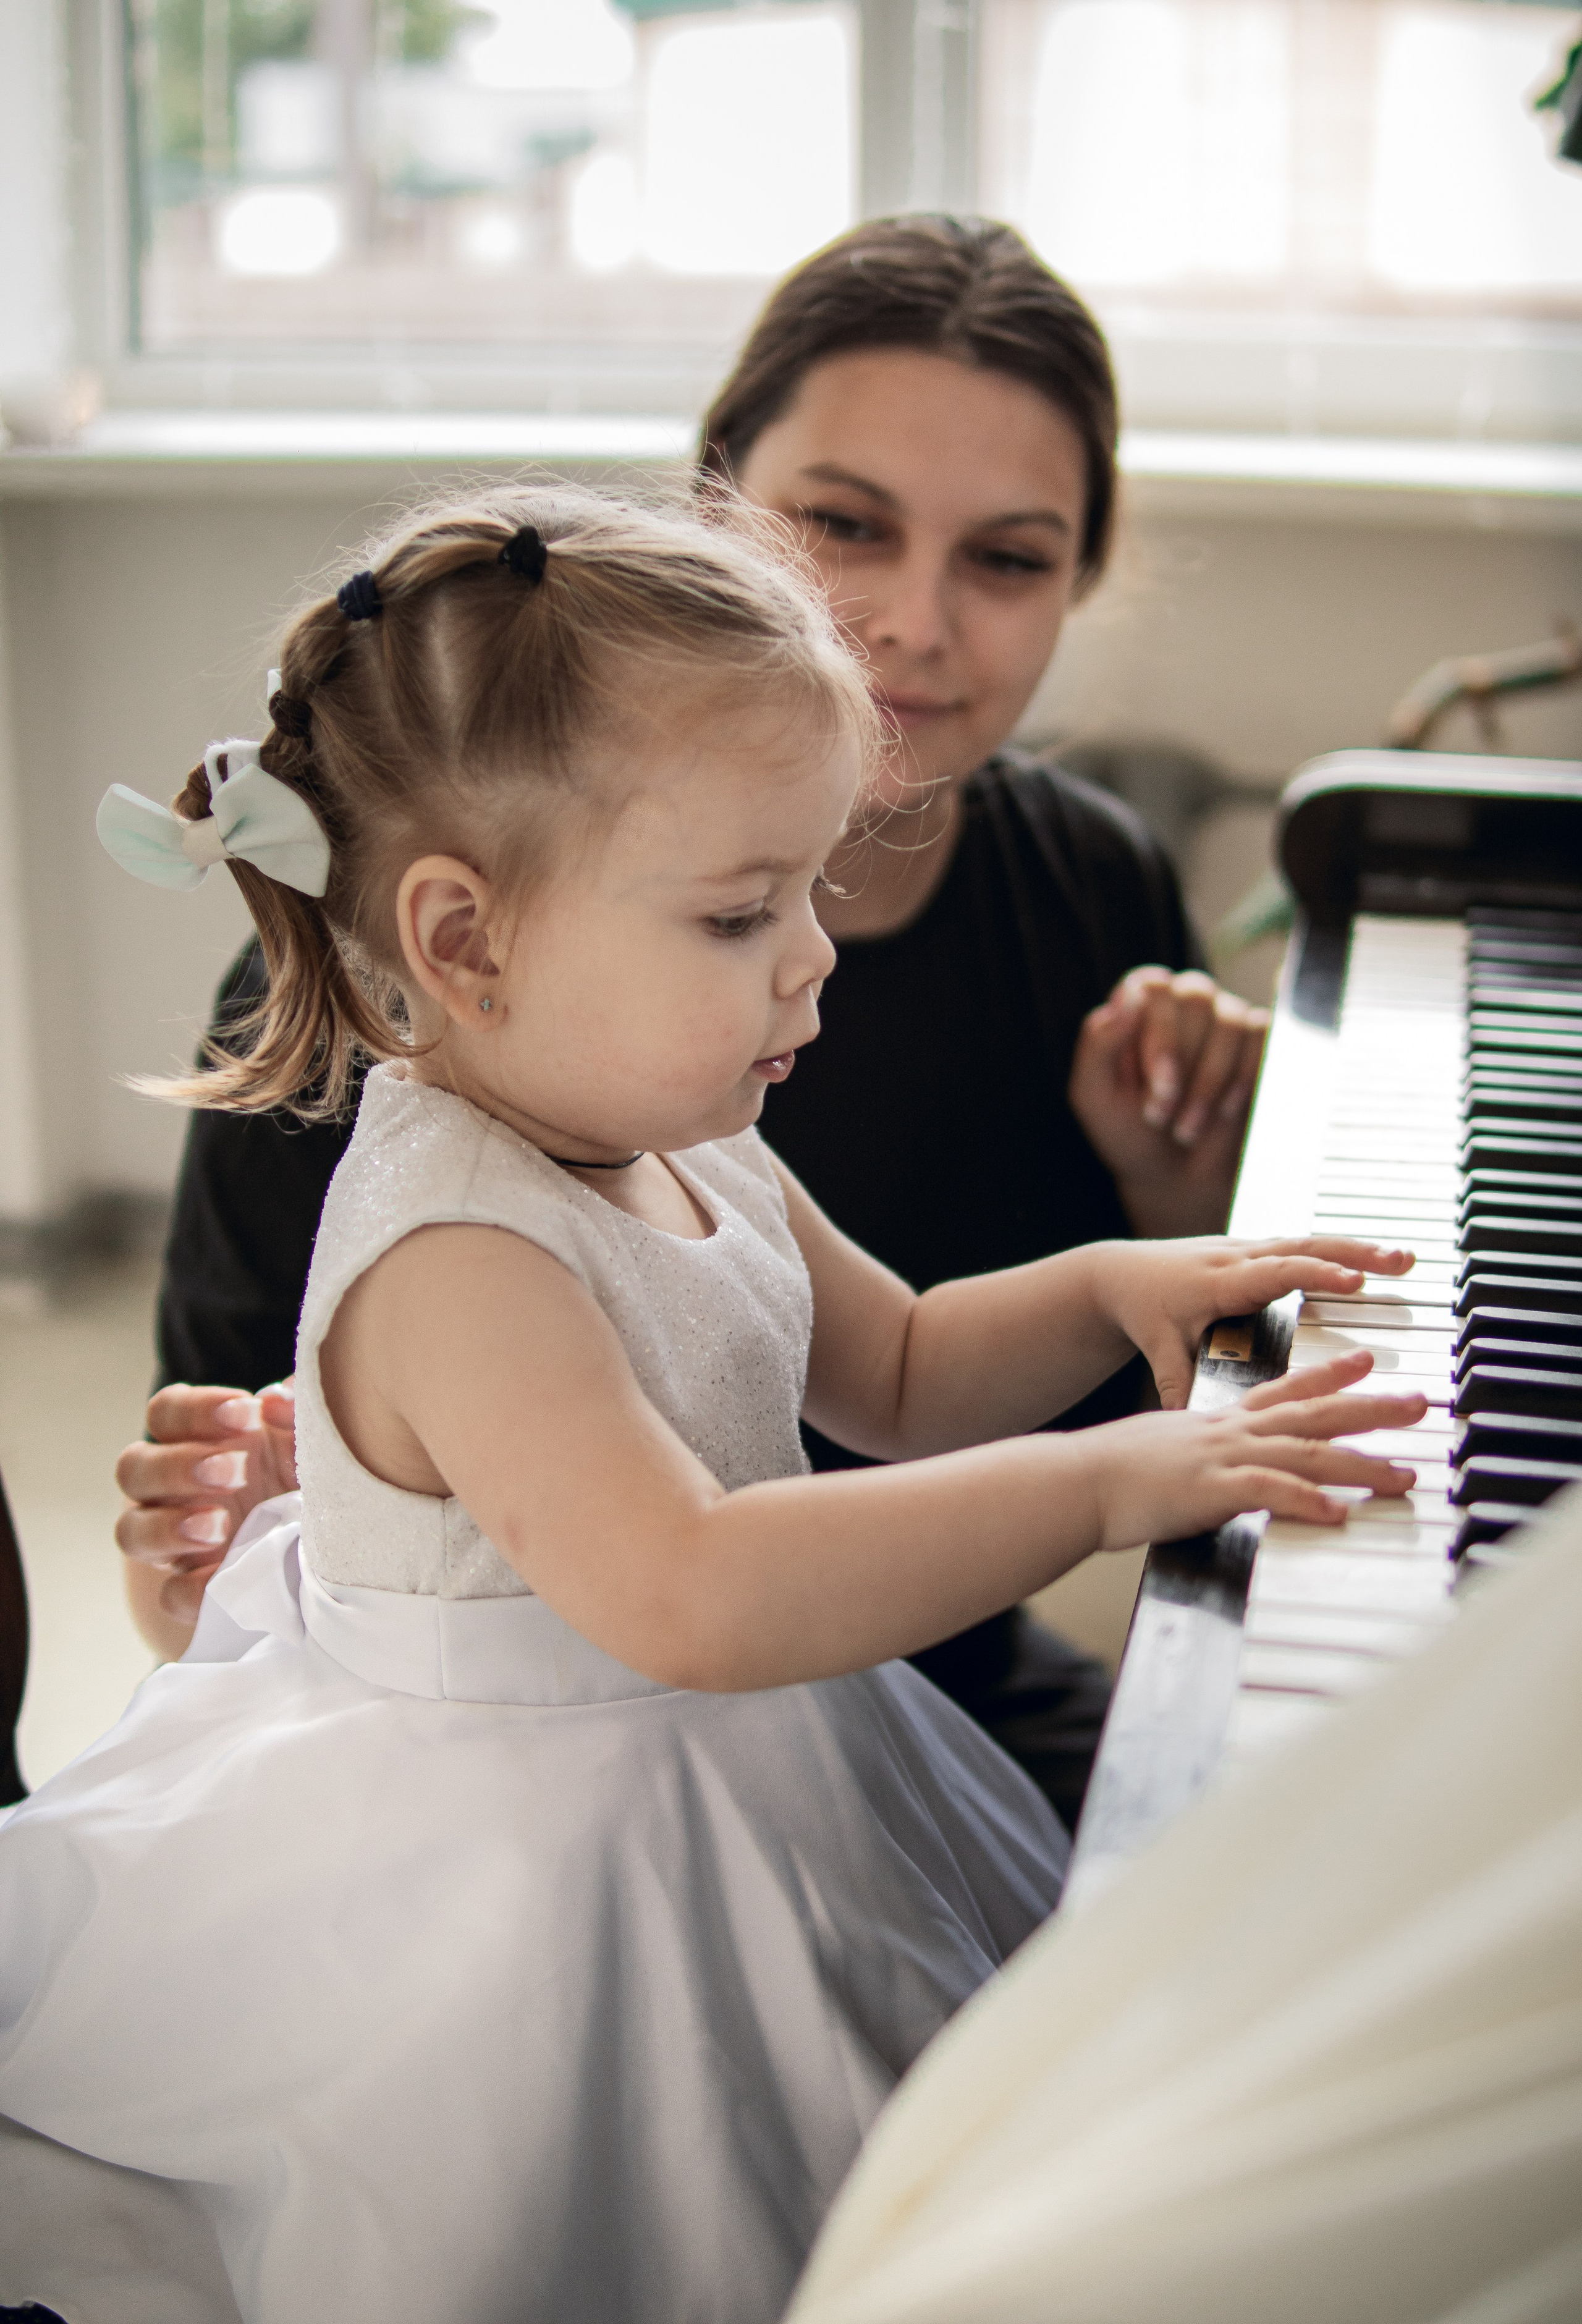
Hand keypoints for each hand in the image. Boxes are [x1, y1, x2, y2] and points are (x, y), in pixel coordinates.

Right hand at [115, 1383, 298, 1619]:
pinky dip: (190, 1589)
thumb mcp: (306, 1439)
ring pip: (131, 1532)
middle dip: (179, 1465)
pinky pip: (170, 1596)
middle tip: (237, 1469)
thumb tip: (278, 1399)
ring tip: (219, 1525)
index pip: (166, 1412)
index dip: (196, 1409)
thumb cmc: (305, 1475)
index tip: (247, 1412)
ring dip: (167, 1526)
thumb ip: (295, 1412)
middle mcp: (173, 1488)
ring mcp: (176, 1542)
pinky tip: (223, 1576)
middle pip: (133, 1468)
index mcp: (198, 1440)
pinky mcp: (195, 1588)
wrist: (331, 1545)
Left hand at [1069, 968, 1268, 1236]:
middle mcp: (1182, 1006)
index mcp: (1137, 1009)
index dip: (1158, 1033)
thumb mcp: (1095, 1096)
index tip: (1157, 1085)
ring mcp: (1223, 1022)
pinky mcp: (1258, 1046)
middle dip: (1183, 1063)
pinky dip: (1243, 1081)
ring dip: (1210, 1082)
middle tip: (1162, 1114)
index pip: (1153, 986)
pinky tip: (1224, 1112)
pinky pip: (1263, 1039)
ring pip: (1232, 1020)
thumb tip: (1131, 995)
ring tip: (1187, 1128)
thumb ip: (1099, 1043)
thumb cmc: (1128, 1134)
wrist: (1175, 1179)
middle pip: (1196, 997)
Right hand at [1079, 1352, 1427, 1552]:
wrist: (1076, 1480)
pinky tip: (1339, 1515)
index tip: (1364, 1362)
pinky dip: (1308, 1502)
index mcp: (1219, 1422)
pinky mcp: (1213, 1490)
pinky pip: (1270, 1493)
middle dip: (1370, 1408)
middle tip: (1418, 1403)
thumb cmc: (1112, 1476)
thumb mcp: (1167, 1457)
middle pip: (1313, 1415)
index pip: (1283, 1390)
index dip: (1327, 1376)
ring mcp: (1224, 1458)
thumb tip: (1217, 1473)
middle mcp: (1230, 1432)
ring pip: (1306, 1453)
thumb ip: (1200, 1460)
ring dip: (1360, 1463)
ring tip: (1403, 1474)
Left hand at [1089, 1235, 1414, 1410]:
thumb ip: (1175, 1381)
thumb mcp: (1157, 1344)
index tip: (1354, 1280)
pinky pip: (1305, 1250)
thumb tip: (1185, 1424)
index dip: (1317, 1275)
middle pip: (1305, 1247)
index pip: (1277, 1272)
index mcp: (1221, 1280)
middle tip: (1401, 1262)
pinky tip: (1377, 1263)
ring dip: (1358, 1249)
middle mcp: (1239, 1258)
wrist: (1120, 1274)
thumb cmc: (1141, 1309)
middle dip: (1355, 1252)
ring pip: (1311, 1243)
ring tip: (1405, 1260)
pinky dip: (1341, 1253)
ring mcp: (1250, 1252)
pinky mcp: (1257, 1256)